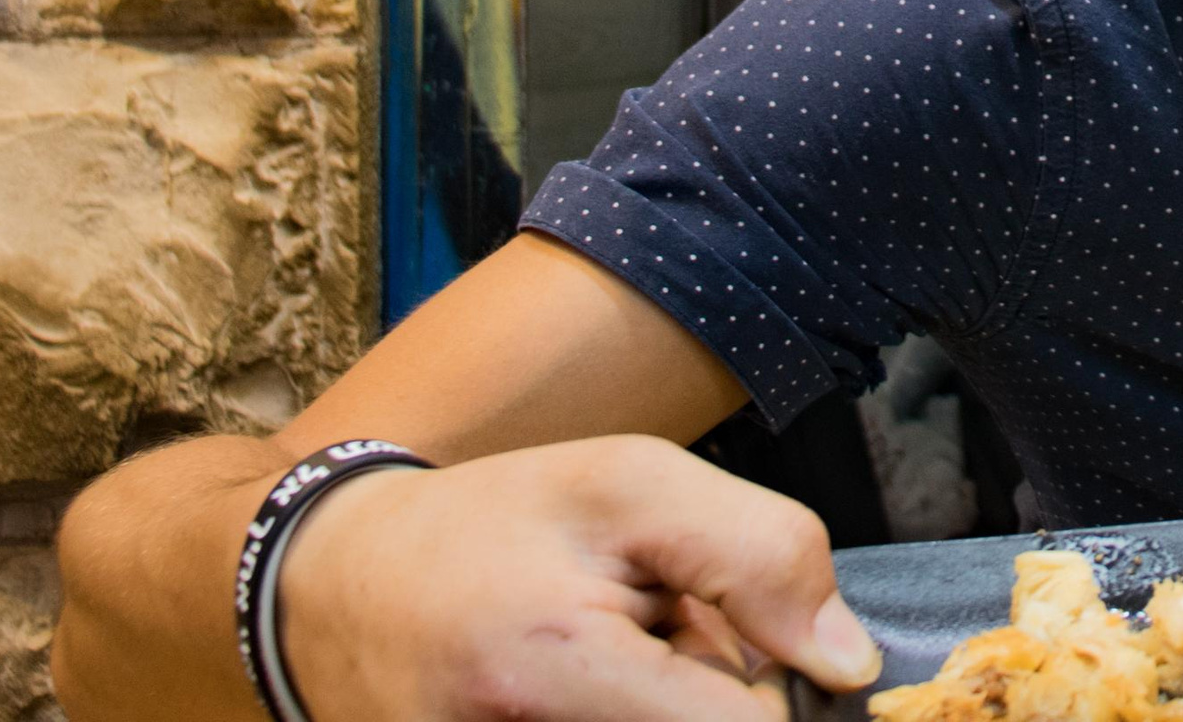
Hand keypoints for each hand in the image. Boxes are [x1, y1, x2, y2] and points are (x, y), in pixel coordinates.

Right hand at [276, 435, 881, 721]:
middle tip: (654, 636)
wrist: (333, 591)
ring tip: (610, 662)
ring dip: (669, 704)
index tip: (746, 641)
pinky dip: (630, 714)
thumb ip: (757, 554)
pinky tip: (583, 693)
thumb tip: (849, 663)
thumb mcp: (631, 483)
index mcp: (559, 667)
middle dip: (713, 691)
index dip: (775, 689)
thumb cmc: (494, 526)